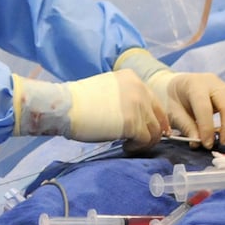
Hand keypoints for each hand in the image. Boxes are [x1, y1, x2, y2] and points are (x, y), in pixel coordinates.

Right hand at [14, 71, 168, 148]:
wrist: (66, 107)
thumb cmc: (80, 101)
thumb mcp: (108, 90)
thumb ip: (125, 98)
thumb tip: (137, 117)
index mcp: (132, 78)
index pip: (154, 101)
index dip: (155, 119)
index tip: (152, 131)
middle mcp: (139, 88)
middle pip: (158, 116)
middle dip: (153, 132)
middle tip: (141, 142)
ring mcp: (138, 105)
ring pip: (154, 130)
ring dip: (144, 142)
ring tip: (130, 145)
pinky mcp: (133, 123)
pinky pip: (145, 140)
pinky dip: (137, 147)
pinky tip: (125, 146)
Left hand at [149, 71, 224, 148]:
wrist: (178, 85)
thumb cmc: (174, 99)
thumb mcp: (173, 113)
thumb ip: (186, 127)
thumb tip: (197, 143)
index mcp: (194, 85)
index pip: (204, 106)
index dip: (207, 128)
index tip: (207, 144)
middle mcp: (212, 82)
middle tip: (223, 144)